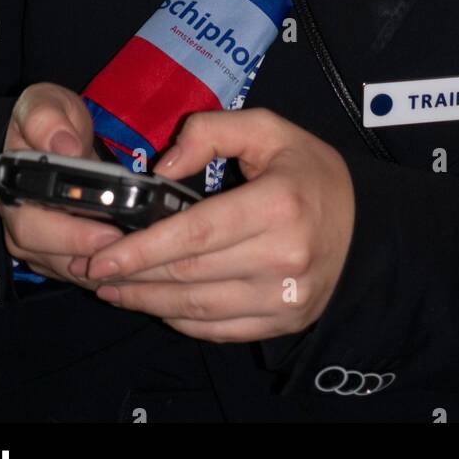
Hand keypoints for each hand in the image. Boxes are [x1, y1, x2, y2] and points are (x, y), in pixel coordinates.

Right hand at [0, 82, 123, 286]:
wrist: (53, 132)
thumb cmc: (48, 118)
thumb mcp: (44, 104)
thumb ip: (47, 120)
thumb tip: (64, 146)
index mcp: (13, 189)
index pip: (33, 224)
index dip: (71, 235)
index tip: (109, 234)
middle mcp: (19, 222)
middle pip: (50, 256)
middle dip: (93, 257)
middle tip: (134, 251)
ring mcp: (37, 241)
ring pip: (66, 270)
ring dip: (102, 270)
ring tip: (141, 262)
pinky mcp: (56, 251)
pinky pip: (77, 271)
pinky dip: (104, 272)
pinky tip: (133, 267)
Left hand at [85, 107, 355, 342]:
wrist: (364, 224)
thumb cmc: (308, 171)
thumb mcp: (268, 129)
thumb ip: (211, 132)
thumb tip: (161, 168)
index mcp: (278, 204)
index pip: (196, 233)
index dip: (144, 248)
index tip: (103, 256)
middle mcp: (284, 256)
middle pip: (191, 274)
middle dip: (134, 276)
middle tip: (93, 271)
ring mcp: (286, 297)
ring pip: (199, 308)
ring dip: (148, 302)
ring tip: (112, 290)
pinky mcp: (284, 321)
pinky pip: (220, 329)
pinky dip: (181, 321)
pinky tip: (155, 305)